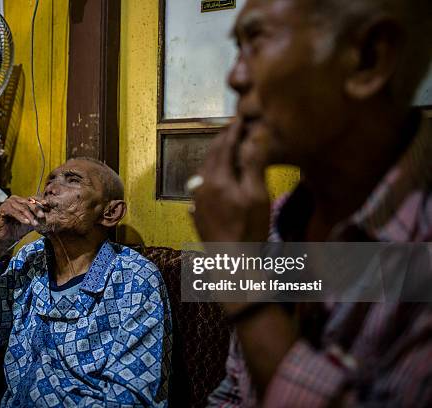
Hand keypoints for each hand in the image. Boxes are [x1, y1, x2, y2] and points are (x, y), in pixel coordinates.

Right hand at [0, 195, 48, 259]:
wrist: (6, 239)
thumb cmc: (18, 229)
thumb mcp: (31, 221)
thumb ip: (38, 216)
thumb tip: (50, 212)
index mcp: (21, 200)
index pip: (32, 198)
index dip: (40, 201)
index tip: (47, 205)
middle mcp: (14, 199)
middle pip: (27, 202)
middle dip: (36, 209)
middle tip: (42, 216)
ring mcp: (7, 203)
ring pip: (22, 207)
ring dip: (29, 216)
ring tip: (35, 223)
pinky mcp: (2, 209)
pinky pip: (13, 212)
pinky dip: (21, 217)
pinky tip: (27, 223)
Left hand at [191, 119, 270, 241]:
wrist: (231, 264)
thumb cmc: (248, 230)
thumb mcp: (257, 196)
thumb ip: (253, 165)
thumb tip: (253, 138)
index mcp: (217, 179)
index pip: (224, 146)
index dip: (233, 130)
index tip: (240, 118)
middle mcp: (202, 187)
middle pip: (211, 156)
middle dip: (222, 140)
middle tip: (232, 129)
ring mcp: (197, 202)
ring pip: (204, 171)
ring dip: (214, 158)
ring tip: (225, 151)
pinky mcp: (198, 215)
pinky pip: (201, 187)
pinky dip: (210, 176)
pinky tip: (213, 180)